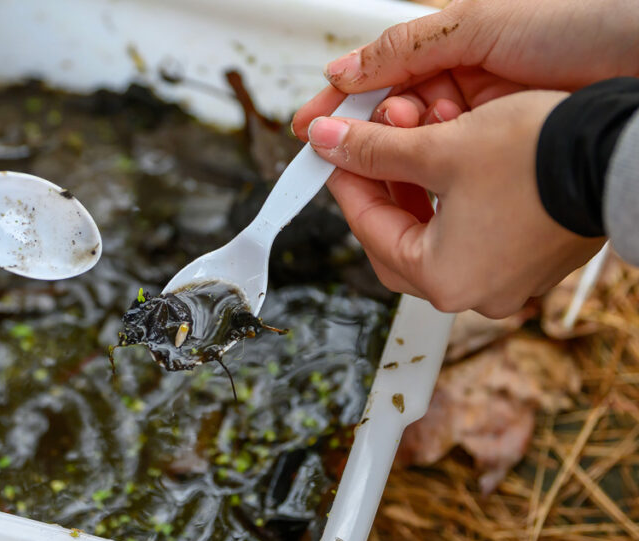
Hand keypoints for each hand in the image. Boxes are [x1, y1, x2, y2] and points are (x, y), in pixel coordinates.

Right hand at [292, 0, 638, 137]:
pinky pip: (455, 171)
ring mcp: (485, 125)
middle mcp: (465, 87)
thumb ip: (402, 50)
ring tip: (412, 140)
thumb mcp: (475, 22)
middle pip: (394, 121)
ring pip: (421, 149)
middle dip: (375, 129)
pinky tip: (440, 162)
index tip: (310, 129)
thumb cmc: (579, 21)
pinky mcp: (507, 158)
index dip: (341, 106)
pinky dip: (440, 167)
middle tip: (360, 140)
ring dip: (407, 148)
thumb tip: (341, 72)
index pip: (379, 81)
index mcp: (452, 49)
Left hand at [305, 90, 604, 317]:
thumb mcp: (440, 148)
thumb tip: (328, 142)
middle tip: (365, 159)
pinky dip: (451, 206)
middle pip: (397, 245)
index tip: (334, 155)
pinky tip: (445, 170)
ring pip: (434, 240)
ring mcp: (506, 283)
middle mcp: (475, 294)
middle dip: (379, 197)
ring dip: (415, 197)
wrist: (620, 154)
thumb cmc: (541, 158)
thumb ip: (375, 150)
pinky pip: (471, 239)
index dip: (347, 184)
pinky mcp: (530, 262)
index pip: (370, 230)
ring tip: (404, 154)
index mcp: (444, 280)